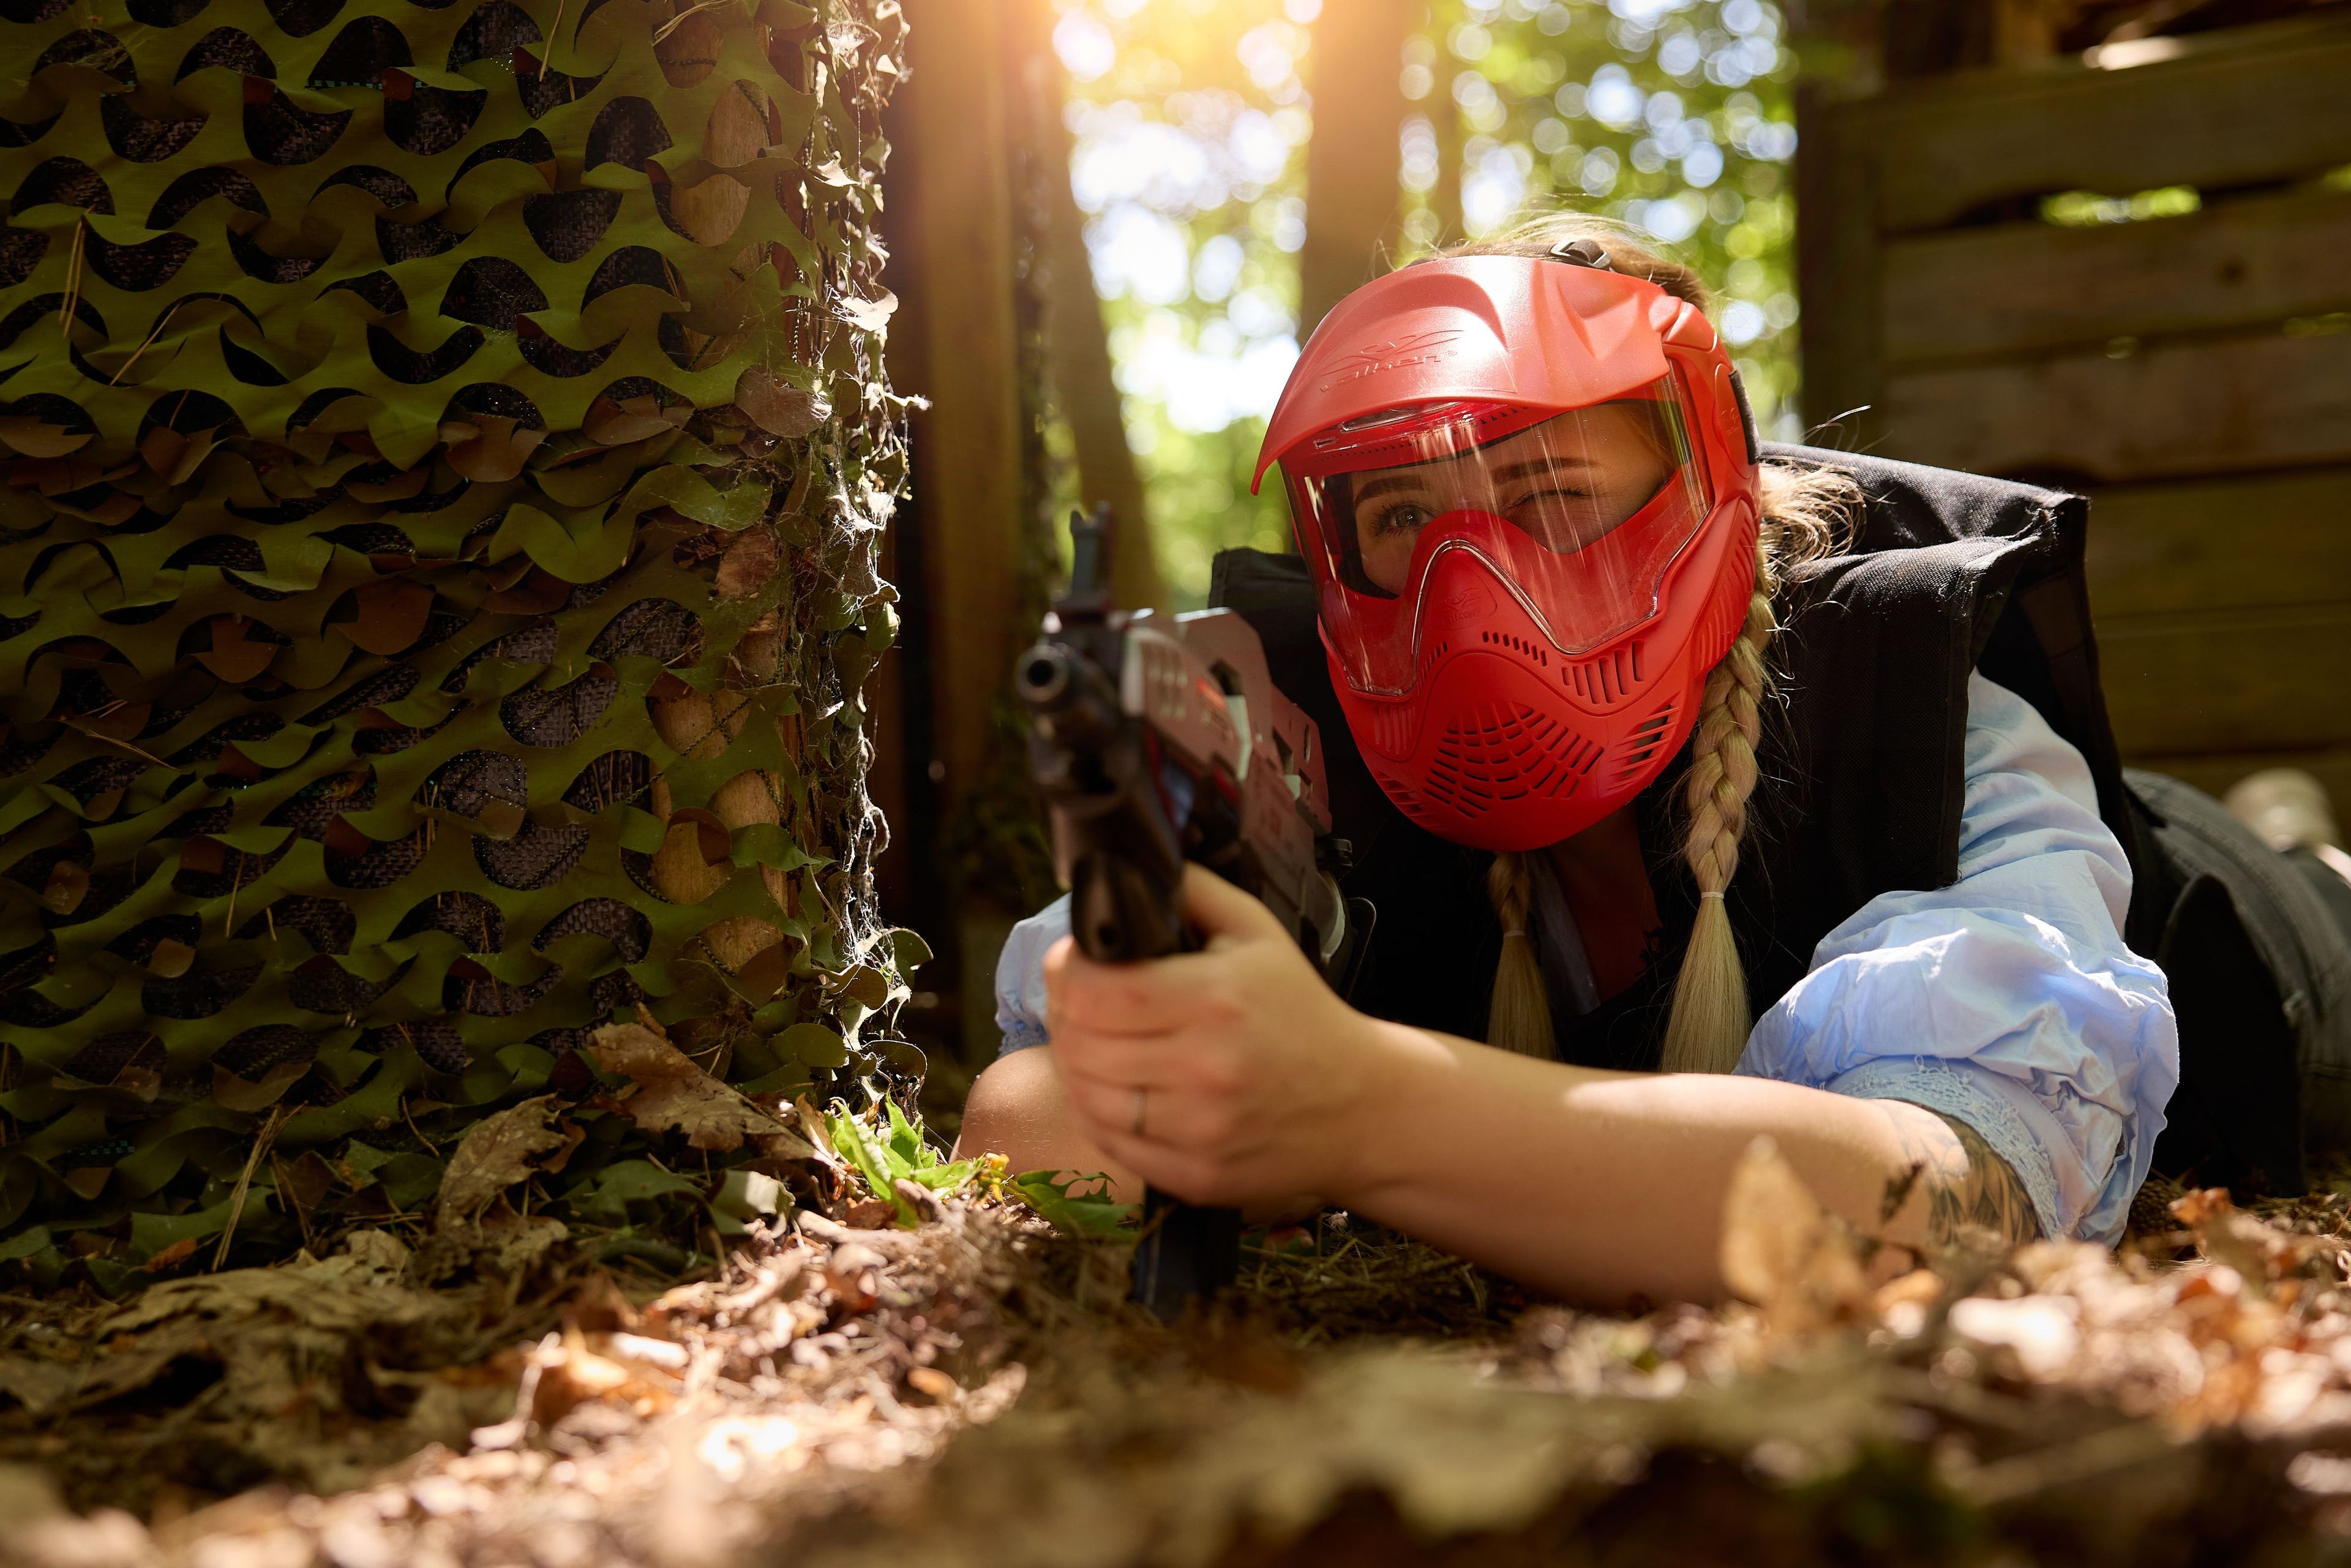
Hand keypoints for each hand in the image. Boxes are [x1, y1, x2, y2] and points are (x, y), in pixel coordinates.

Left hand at [1044, 863, 1390, 1209]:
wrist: (1362, 1105)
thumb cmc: (1301, 1013)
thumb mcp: (1258, 934)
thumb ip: (1191, 892)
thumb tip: (1124, 872)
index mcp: (1216, 999)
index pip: (1093, 989)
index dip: (1065, 970)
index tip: (1074, 961)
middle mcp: (1204, 1068)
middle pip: (1078, 1042)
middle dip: (1065, 1014)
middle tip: (1081, 1001)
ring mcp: (1198, 1129)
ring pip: (1084, 1095)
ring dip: (1075, 1064)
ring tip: (1096, 1043)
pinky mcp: (1195, 1176)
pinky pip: (1108, 1143)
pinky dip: (1097, 1113)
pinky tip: (1116, 1088)